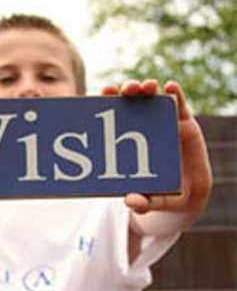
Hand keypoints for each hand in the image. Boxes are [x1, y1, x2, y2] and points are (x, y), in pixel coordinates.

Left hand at [102, 79, 212, 232]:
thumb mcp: (154, 201)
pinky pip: (179, 104)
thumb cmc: (161, 194)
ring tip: (146, 86)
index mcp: (128, 143)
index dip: (108, 105)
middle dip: (127, 92)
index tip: (102, 94)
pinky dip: (175, 93)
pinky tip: (170, 87)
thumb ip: (144, 203)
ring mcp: (162, 123)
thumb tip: (130, 202)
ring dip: (147, 89)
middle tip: (125, 89)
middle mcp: (143, 129)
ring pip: (153, 100)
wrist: (188, 192)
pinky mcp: (183, 122)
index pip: (115, 119)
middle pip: (132, 103)